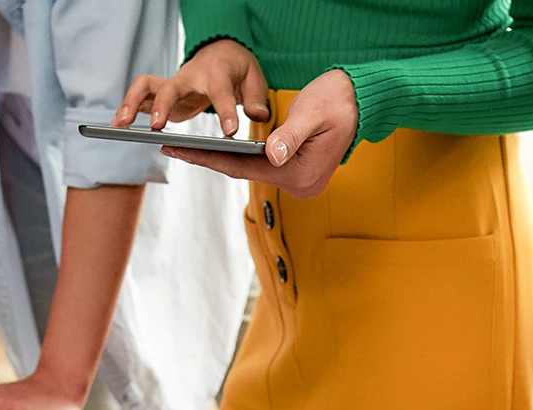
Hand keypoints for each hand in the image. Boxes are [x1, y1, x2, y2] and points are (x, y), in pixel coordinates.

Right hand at [113, 38, 268, 137]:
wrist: (220, 54)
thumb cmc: (236, 69)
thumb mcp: (253, 79)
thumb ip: (255, 98)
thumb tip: (258, 116)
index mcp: (216, 73)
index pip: (220, 92)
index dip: (226, 112)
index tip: (230, 132)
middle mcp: (189, 76)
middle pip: (170, 87)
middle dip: (162, 105)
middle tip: (157, 126)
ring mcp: (172, 84)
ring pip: (146, 86)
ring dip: (131, 103)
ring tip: (121, 124)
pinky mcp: (162, 93)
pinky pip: (140, 96)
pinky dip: (127, 109)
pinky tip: (117, 126)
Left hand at [160, 69, 358, 199]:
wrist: (360, 101)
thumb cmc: (339, 101)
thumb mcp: (312, 112)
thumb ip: (290, 134)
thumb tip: (272, 154)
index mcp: (302, 175)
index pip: (246, 169)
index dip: (211, 158)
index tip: (181, 151)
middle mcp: (300, 185)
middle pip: (245, 173)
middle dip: (209, 160)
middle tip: (172, 149)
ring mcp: (299, 182)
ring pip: (251, 171)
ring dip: (221, 160)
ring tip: (186, 149)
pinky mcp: (297, 173)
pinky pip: (261, 167)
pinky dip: (238, 159)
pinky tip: (216, 150)